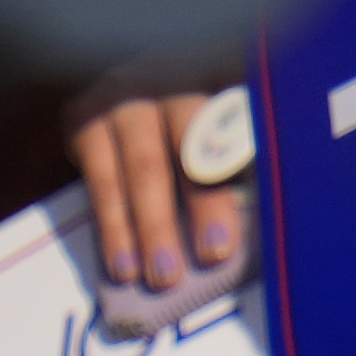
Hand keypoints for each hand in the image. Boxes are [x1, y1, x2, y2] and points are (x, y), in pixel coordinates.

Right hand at [73, 90, 250, 291]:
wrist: (118, 87)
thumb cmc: (186, 121)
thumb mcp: (218, 124)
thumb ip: (241, 161)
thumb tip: (270, 223)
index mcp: (218, 78)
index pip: (240, 124)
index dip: (252, 169)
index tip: (258, 214)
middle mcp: (172, 81)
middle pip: (192, 142)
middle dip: (205, 202)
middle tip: (215, 254)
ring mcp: (126, 97)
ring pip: (143, 165)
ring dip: (153, 225)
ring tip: (164, 277)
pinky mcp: (86, 118)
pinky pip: (100, 176)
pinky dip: (113, 224)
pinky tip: (122, 264)